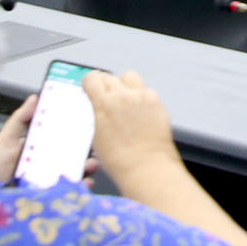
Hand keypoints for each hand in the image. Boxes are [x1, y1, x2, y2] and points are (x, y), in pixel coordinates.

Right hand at [85, 70, 180, 187]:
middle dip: (106, 86)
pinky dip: (142, 98)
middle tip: (107, 99)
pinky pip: (147, 91)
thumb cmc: (122, 161)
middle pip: (110, 77)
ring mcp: (142, 97)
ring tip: (125, 103)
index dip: (89, 83)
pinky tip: (141, 113)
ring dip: (125, 86)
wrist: (147, 168)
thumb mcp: (96, 137)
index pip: (92, 78)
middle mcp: (123, 97)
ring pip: (130, 78)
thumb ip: (96, 116)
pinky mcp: (157, 103)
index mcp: (104, 105)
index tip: (90, 89)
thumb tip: (96, 108)